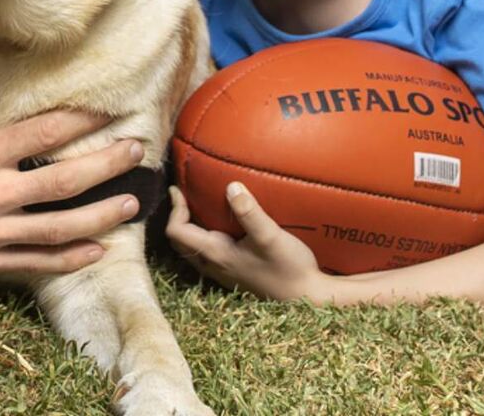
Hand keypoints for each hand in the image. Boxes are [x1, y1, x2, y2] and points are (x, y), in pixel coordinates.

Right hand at [0, 63, 145, 281]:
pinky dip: (69, 259)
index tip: (110, 110)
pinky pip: (35, 264)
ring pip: (60, 228)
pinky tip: (96, 250)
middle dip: (107, 166)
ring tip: (132, 203)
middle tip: (136, 152)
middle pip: (64, 181)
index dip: (82, 120)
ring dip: (101, 216)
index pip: (43, 133)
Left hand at [166, 182, 327, 300]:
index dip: (174, 209)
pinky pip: (208, 254)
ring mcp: (224, 273)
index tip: (178, 188)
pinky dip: (204, 236)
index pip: (177, 232)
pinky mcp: (235, 274)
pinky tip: (223, 225)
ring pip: (193, 249)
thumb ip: (250, 212)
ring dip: (190, 227)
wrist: (309, 297)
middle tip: (186, 195)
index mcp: (216, 254)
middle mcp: (214, 266)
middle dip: (178, 217)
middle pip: (180, 241)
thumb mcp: (271, 236)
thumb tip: (231, 186)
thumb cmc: (290, 267)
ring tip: (200, 206)